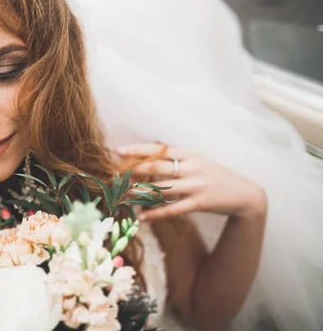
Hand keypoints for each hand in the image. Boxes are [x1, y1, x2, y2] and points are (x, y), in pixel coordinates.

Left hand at [116, 143, 267, 221]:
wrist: (245, 194)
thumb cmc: (217, 176)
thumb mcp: (200, 160)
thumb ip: (178, 155)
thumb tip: (156, 145)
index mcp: (190, 154)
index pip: (159, 149)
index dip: (138, 150)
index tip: (118, 151)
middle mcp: (192, 167)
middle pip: (157, 166)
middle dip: (134, 170)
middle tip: (116, 174)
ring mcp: (196, 185)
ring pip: (162, 188)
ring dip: (141, 192)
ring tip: (123, 195)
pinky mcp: (200, 203)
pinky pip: (173, 208)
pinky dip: (156, 213)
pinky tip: (142, 217)